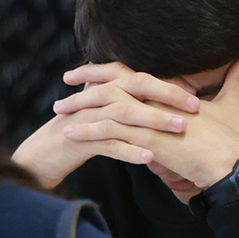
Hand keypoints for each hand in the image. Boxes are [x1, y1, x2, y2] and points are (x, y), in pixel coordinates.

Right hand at [13, 63, 198, 188]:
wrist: (40, 156)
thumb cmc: (77, 135)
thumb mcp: (100, 114)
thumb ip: (122, 102)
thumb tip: (153, 99)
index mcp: (104, 88)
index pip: (141, 77)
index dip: (169, 83)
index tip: (198, 93)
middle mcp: (96, 96)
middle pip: (135, 86)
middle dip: (167, 94)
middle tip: (196, 104)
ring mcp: (87, 117)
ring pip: (125, 113)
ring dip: (154, 120)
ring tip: (180, 128)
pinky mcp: (78, 139)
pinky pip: (108, 144)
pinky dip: (129, 151)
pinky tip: (150, 160)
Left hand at [54, 53, 238, 192]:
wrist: (234, 164)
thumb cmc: (231, 138)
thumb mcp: (230, 103)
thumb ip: (236, 78)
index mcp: (168, 93)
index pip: (133, 74)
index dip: (109, 70)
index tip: (88, 70)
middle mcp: (156, 101)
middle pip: (114, 82)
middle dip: (87, 81)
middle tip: (66, 80)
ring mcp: (151, 120)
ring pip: (106, 106)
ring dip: (79, 108)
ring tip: (58, 111)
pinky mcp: (148, 139)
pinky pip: (110, 133)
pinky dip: (87, 132)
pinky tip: (68, 134)